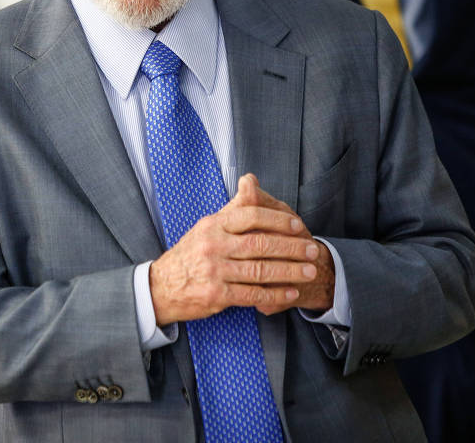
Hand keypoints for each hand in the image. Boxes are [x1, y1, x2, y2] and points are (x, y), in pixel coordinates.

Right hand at [149, 174, 325, 324]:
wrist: (161, 286)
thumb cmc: (190, 254)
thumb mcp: (207, 226)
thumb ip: (234, 207)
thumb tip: (250, 180)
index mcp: (213, 224)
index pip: (251, 215)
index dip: (278, 220)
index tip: (298, 226)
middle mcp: (214, 245)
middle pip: (260, 244)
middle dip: (292, 248)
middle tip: (313, 250)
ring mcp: (215, 271)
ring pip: (260, 270)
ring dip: (290, 272)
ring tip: (310, 272)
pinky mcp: (216, 295)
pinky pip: (253, 295)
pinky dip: (275, 295)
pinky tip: (290, 293)